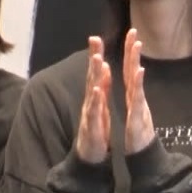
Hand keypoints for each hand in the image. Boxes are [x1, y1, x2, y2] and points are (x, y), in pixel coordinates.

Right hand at [74, 37, 111, 163]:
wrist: (90, 155)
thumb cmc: (96, 130)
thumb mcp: (100, 107)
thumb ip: (100, 89)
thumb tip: (101, 71)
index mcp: (96, 97)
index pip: (96, 72)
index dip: (96, 54)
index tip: (97, 37)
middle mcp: (91, 102)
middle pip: (92, 76)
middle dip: (93, 57)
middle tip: (95, 39)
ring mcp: (89, 113)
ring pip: (92, 91)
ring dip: (94, 75)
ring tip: (98, 59)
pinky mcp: (91, 126)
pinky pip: (93, 111)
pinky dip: (96, 100)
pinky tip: (98, 89)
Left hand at [123, 29, 154, 152]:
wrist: (142, 151)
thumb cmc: (137, 131)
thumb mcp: (134, 108)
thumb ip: (135, 91)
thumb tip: (137, 75)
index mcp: (132, 94)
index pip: (129, 69)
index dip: (129, 51)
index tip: (130, 33)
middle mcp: (137, 96)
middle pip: (134, 70)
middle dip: (133, 50)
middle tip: (133, 32)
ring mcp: (139, 105)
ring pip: (136, 80)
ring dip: (135, 62)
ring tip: (136, 46)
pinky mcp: (138, 116)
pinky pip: (137, 99)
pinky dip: (138, 84)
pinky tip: (139, 72)